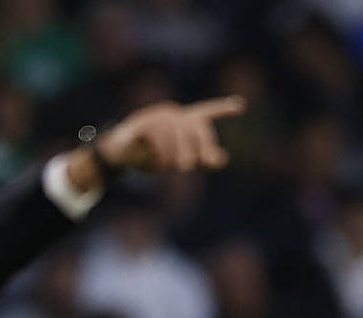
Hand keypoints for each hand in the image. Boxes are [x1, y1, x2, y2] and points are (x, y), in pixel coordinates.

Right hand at [66, 96, 246, 190]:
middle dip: (200, 147)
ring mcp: (158, 116)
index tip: (241, 105)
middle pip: (196, 127)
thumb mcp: (179, 159)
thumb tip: (222, 159)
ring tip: (172, 166)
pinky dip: (162, 154)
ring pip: (178, 134)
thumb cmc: (152, 155)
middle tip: (192, 166)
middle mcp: (173, 114)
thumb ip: (201, 159)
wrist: (121, 155)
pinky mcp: (143, 123)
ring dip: (178, 154)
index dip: (223, 109)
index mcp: (184, 121)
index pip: (207, 113)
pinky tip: (160, 164)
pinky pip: (159, 138)